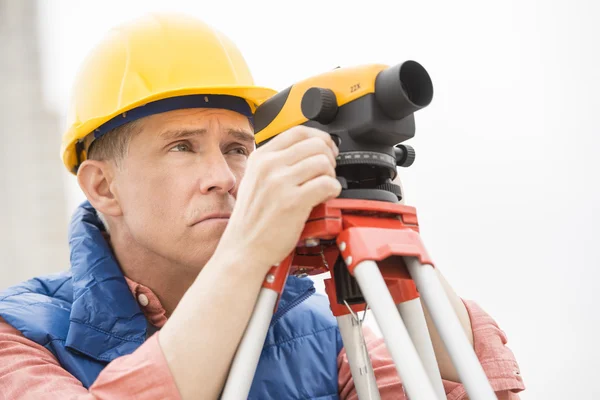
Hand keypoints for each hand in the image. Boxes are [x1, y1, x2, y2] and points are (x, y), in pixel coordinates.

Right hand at [215, 126, 340, 271]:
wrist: (243, 249)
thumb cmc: (251, 221)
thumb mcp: (255, 181)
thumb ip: (276, 164)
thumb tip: (306, 153)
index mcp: (261, 158)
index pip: (299, 132)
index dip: (320, 138)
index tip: (326, 149)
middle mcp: (270, 166)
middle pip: (315, 145)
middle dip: (329, 158)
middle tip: (327, 172)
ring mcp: (280, 183)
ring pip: (323, 163)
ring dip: (331, 175)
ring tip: (324, 187)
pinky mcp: (294, 202)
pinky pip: (327, 184)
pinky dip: (333, 190)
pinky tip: (325, 198)